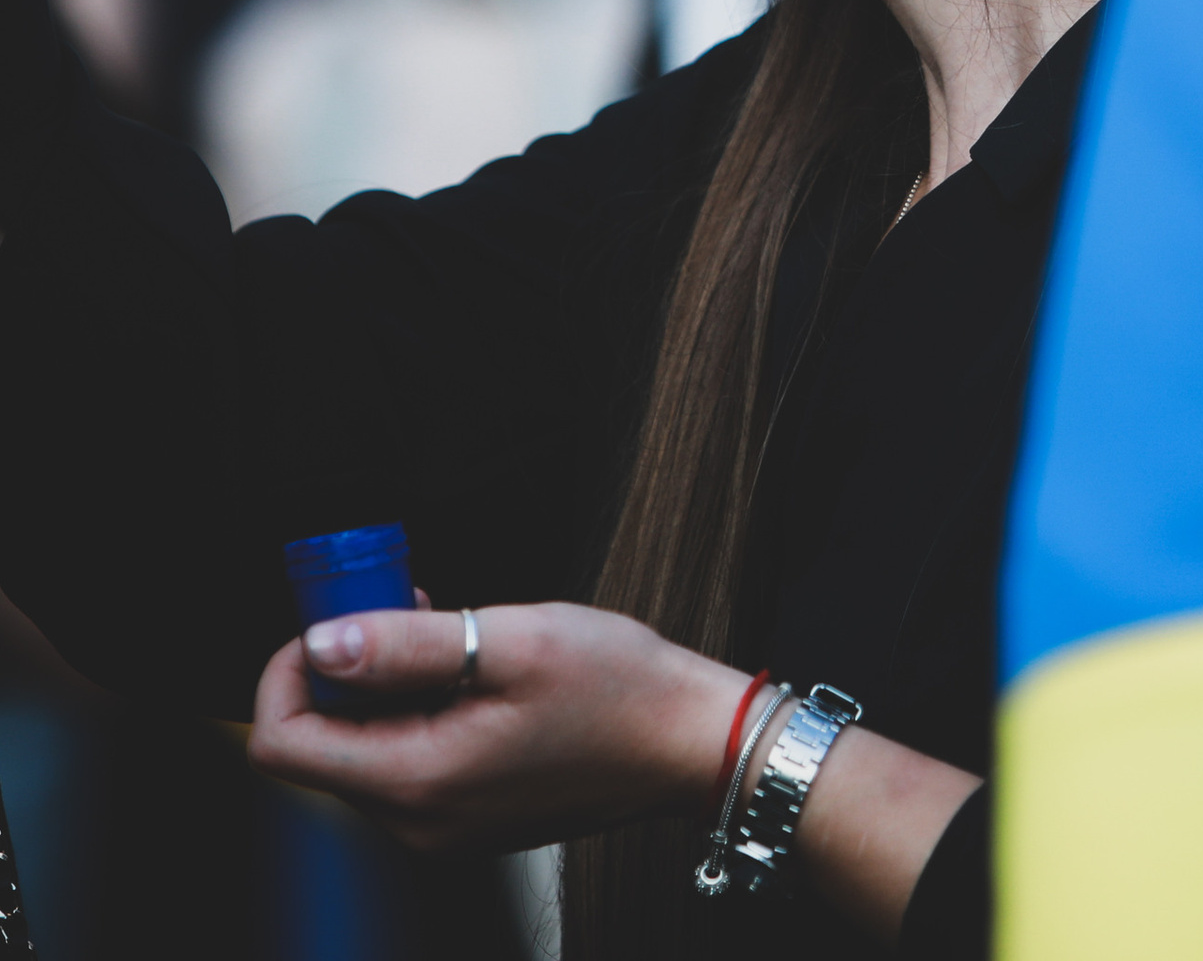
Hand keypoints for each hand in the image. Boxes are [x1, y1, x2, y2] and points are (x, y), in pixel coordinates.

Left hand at [247, 601, 739, 855]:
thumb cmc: (620, 690)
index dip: (287, 672)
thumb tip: (322, 642)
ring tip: (453, 630)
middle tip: (407, 604)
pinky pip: (408, 762)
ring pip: (366, 750)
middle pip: (324, 745)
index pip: (284, 745)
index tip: (332, 617)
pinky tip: (472, 668)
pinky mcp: (468, 817)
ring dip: (387, 684)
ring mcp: (442, 826)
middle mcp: (416, 822)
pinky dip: (419, 709)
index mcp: (418, 781)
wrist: (689, 743)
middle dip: (346, 666)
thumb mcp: (515, 641)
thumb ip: (409, 645)